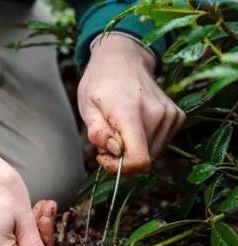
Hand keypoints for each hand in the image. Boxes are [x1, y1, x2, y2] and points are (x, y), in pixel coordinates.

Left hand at [78, 35, 185, 173]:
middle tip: (107, 138)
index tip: (105, 156)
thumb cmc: (100, 83)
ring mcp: (170, 115)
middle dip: (122, 157)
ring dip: (133, 149)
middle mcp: (157, 114)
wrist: (123, 59)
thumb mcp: (87, 107)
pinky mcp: (177, 116)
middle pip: (144, 159)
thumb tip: (115, 151)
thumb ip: (98, 132)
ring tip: (119, 128)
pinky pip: (160, 143)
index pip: (139, 160)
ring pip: (152, 153)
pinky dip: (145, 141)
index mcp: (130, 112)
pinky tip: (134, 124)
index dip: (120, 168)